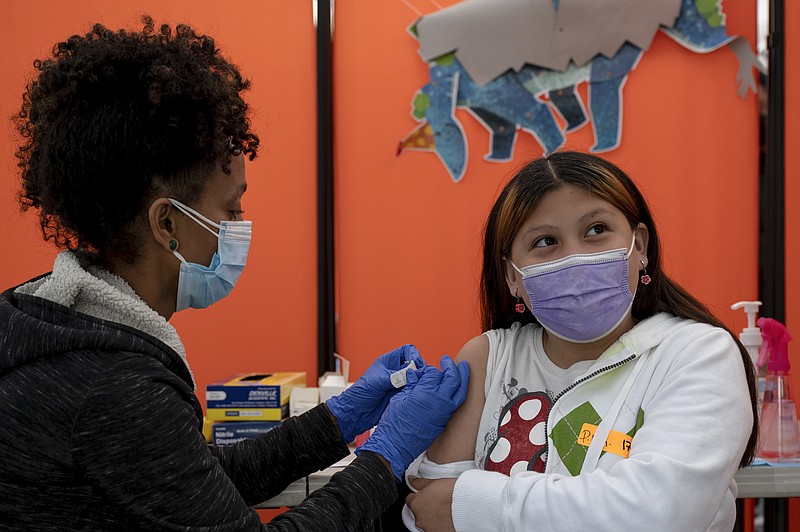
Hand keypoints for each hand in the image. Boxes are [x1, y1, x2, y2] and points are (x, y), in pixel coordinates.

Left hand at [326, 344, 424, 442]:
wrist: (357, 411)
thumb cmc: (361, 392)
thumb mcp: (378, 381)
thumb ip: (395, 376)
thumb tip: (411, 373)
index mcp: (389, 361)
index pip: (407, 350)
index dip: (414, 354)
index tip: (416, 364)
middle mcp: (396, 370)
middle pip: (415, 364)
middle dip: (419, 369)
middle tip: (419, 376)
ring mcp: (400, 383)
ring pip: (416, 377)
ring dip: (419, 381)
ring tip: (417, 386)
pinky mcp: (402, 394)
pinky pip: (414, 390)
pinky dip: (417, 391)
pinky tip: (415, 394)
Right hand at [356, 355, 469, 479]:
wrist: (396, 445)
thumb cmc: (394, 423)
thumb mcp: (400, 398)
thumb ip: (412, 384)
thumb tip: (416, 375)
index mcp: (425, 392)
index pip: (434, 373)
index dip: (430, 369)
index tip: (427, 369)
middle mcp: (438, 401)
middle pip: (453, 378)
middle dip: (452, 367)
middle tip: (447, 360)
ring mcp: (444, 411)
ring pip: (460, 391)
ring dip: (463, 378)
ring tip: (462, 369)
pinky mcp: (445, 420)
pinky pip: (457, 403)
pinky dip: (459, 392)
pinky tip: (457, 387)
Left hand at [406, 477, 456, 531]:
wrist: (468, 505)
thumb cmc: (453, 492)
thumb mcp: (434, 482)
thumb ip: (419, 482)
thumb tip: (411, 479)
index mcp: (416, 504)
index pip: (410, 499)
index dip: (419, 496)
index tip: (425, 495)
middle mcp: (419, 518)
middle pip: (418, 512)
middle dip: (426, 507)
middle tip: (438, 502)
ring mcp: (428, 528)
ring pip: (427, 521)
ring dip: (432, 517)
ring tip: (445, 510)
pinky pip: (435, 528)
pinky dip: (439, 525)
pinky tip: (448, 518)